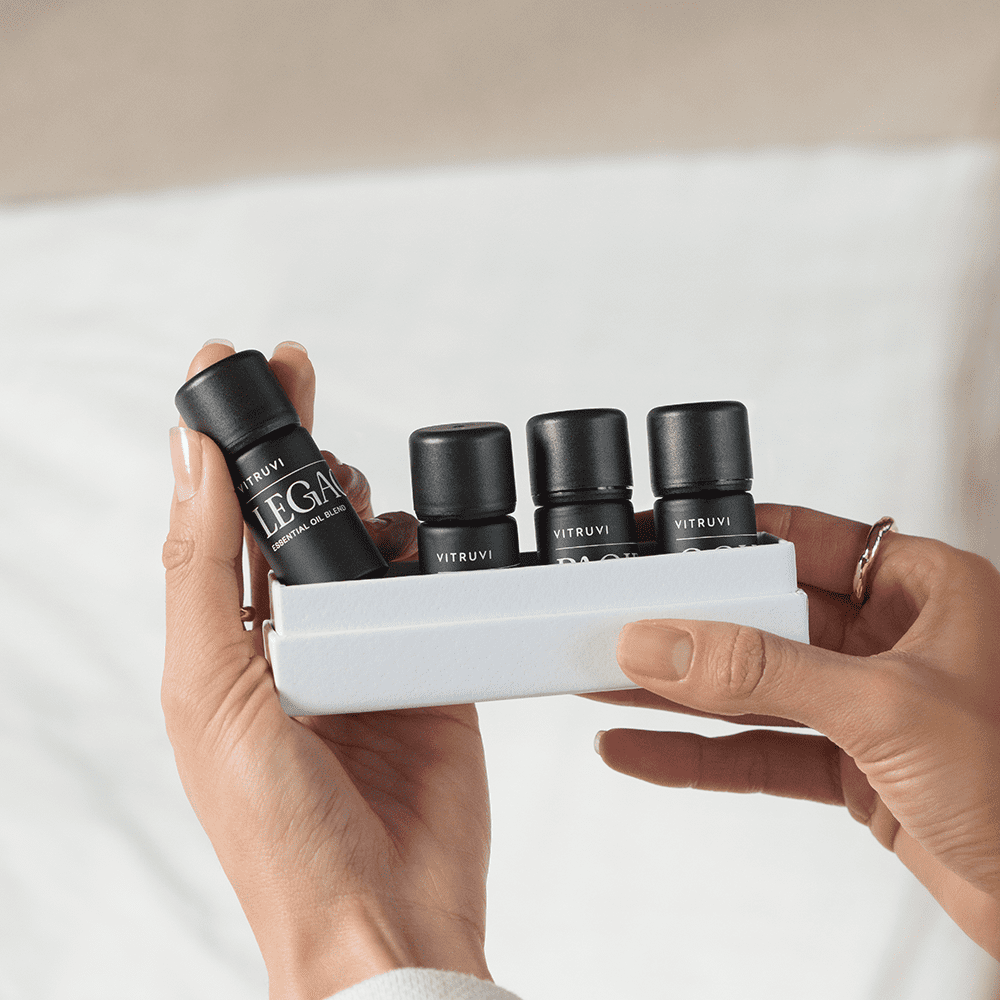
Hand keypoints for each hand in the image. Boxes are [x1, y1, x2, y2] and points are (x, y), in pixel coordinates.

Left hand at [163, 342, 491, 998]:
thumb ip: (201, 572)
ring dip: (349, 495)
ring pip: (355, 542)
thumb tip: (189, 461)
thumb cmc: (281, 833)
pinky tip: (408, 531)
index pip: (214, 521)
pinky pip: (426, 586)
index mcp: (225, 646)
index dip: (218, 444)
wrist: (384, 912)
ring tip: (343, 473)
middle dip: (286, 440)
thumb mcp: (211, 689)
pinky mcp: (428, 665)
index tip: (225, 369)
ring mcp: (365, 650)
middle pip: (284, 515)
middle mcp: (292, 641)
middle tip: (292, 369)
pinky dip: (419, 549)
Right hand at [597, 504, 999, 958]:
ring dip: (677, 692)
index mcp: (923, 589)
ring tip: (602, 681)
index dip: (728, 538)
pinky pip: (758, 751)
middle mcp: (891, 640)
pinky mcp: (851, 768)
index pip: (805, 540)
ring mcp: (866, 707)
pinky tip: (640, 749)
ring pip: (752, 687)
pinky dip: (696, 756)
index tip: (657, 541)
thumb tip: (663, 642)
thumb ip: (763, 672)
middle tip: (615, 622)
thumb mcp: (883, 707)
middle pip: (764, 616)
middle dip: (686, 625)